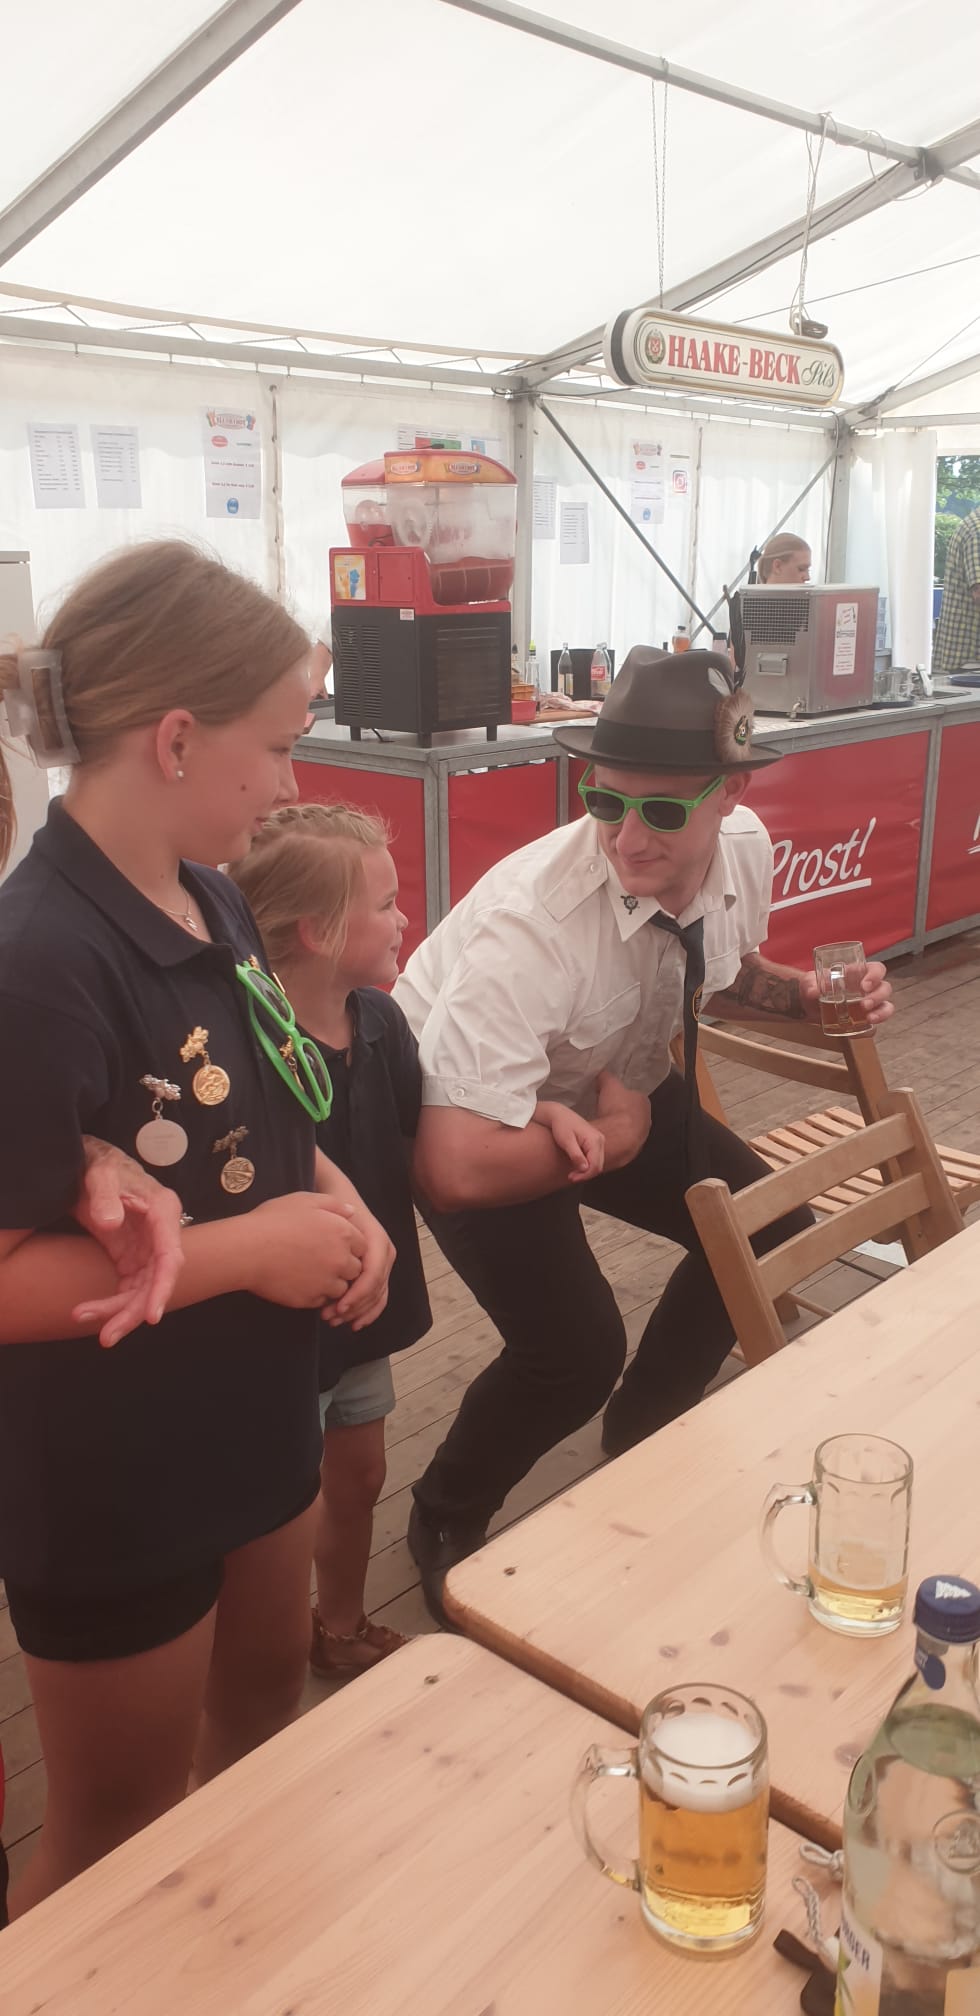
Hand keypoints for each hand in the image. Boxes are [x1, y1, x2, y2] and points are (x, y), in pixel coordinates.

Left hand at [72, 1138, 184, 1348]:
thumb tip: (110, 1222)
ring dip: (119, 1313)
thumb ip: (105, 1194)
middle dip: (135, 1312)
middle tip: (108, 1336)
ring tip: (89, 1324)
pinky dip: (110, 1304)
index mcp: (164, 1211)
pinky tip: (87, 1312)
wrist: (92, 1164)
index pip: (171, 1257)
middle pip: (157, 1282)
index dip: (163, 1287)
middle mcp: (162, 1234)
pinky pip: (127, 1289)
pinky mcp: (133, 1258)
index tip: (151, 1315)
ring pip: (142, 1291)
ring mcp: (148, 1249)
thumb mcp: (100, 1173)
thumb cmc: (101, 1164)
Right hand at [245, 1194, 365, 1308]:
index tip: (330, 1243)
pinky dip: (316, 1294)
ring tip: (308, 1272)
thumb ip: (333, 1205)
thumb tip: (352, 1212)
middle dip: (343, 1266)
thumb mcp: (304, 1201)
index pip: (362, 1245)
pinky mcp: (311, 1299)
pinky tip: (299, 1282)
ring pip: (342, 1288)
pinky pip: (323, 1301)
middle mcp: (340, 1258)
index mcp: (343, 1232)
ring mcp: (327, 1281)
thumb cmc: (272, 1220)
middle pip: (355, 1269)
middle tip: (319, 1260)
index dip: (347, 1245)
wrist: (246, 1250)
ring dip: (331, 1283)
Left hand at [323, 1210, 395, 1330]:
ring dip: (358, 1312)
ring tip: (333, 1320)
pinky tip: (354, 1324)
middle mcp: (385, 1253)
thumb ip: (337, 1236)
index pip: (372, 1275)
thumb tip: (337, 1264)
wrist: (342, 1195)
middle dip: (353, 1307)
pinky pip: (379, 1295)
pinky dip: (368, 1312)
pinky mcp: (379, 1270)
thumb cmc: (334, 1205)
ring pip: (378, 1296)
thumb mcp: (334, 1216)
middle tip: (328, 1317)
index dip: (357, 1294)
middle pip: (376, 1289)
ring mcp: (384, 1262)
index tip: (337, 1307)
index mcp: (377, 1240)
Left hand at [543, 1104, 605, 1182]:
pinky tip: (576, 1166)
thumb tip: (584, 1168)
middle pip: (598, 1165)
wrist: (560, 1114)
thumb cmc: (561, 1125)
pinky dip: (586, 1165)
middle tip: (571, 1177)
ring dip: (586, 1171)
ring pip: (597, 1163)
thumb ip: (576, 1155)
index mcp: (595, 1140)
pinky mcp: (595, 1143)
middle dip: (585, 1174)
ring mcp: (599, 1141)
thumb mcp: (566, 1142)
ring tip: (572, 1173)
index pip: (595, 1165)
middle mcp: (600, 1140)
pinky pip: (594, 1158)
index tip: (572, 1178)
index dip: (585, 1175)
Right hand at [594, 1071, 651, 1168]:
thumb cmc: (616, 1109)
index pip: (634, 1096)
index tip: (611, 1097)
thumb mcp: (609, 1085)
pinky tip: (605, 1137)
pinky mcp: (633, 1150)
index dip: (622, 1095)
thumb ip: (606, 1077)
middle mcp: (647, 1119)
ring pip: (629, 1128)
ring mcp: (641, 1136)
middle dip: (621, 1112)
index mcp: (643, 1101)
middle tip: (606, 1111)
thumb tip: (601, 1073)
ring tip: (604, 1125)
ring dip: (619, 1127)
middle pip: (632, 1113)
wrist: (617, 1138)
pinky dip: (615, 1138)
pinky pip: (623, 1141)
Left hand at [800, 960, 893, 1029]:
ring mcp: (869, 1006)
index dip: (875, 976)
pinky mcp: (864, 1022)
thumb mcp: (809, 983)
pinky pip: (873, 1028)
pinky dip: (869, 1031)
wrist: (808, 1006)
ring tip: (869, 1019)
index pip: (877, 969)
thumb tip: (814, 991)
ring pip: (886, 1007)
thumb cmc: (813, 988)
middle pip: (885, 989)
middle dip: (877, 997)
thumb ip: (810, 985)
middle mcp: (868, 989)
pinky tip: (859, 1032)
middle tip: (863, 1005)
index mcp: (858, 974)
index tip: (864, 985)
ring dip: (881, 1013)